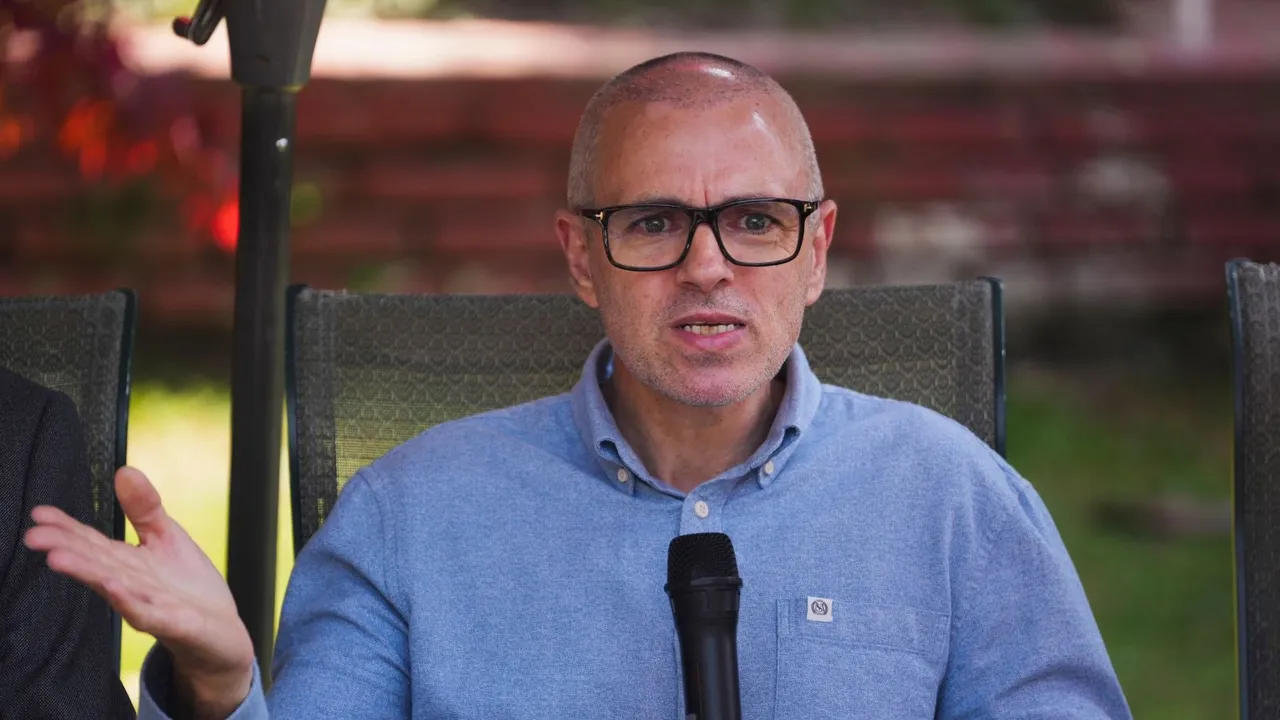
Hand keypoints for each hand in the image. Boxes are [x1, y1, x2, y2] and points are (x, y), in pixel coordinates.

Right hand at [24, 466, 254, 718]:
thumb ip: (144, 508)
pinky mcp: (172, 623)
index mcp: (126, 563)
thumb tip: (124, 470)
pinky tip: (115, 587)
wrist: (219, 633)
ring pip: (114, 588)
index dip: (65, 528)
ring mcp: (149, 606)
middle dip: (65, 550)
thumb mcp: (167, 536)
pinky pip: (149, 613)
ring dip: (87, 574)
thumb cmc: (186, 586)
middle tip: (34, 536)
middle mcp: (130, 585)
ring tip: (58, 559)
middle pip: (95, 564)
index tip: (38, 514)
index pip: (91, 543)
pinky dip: (130, 601)